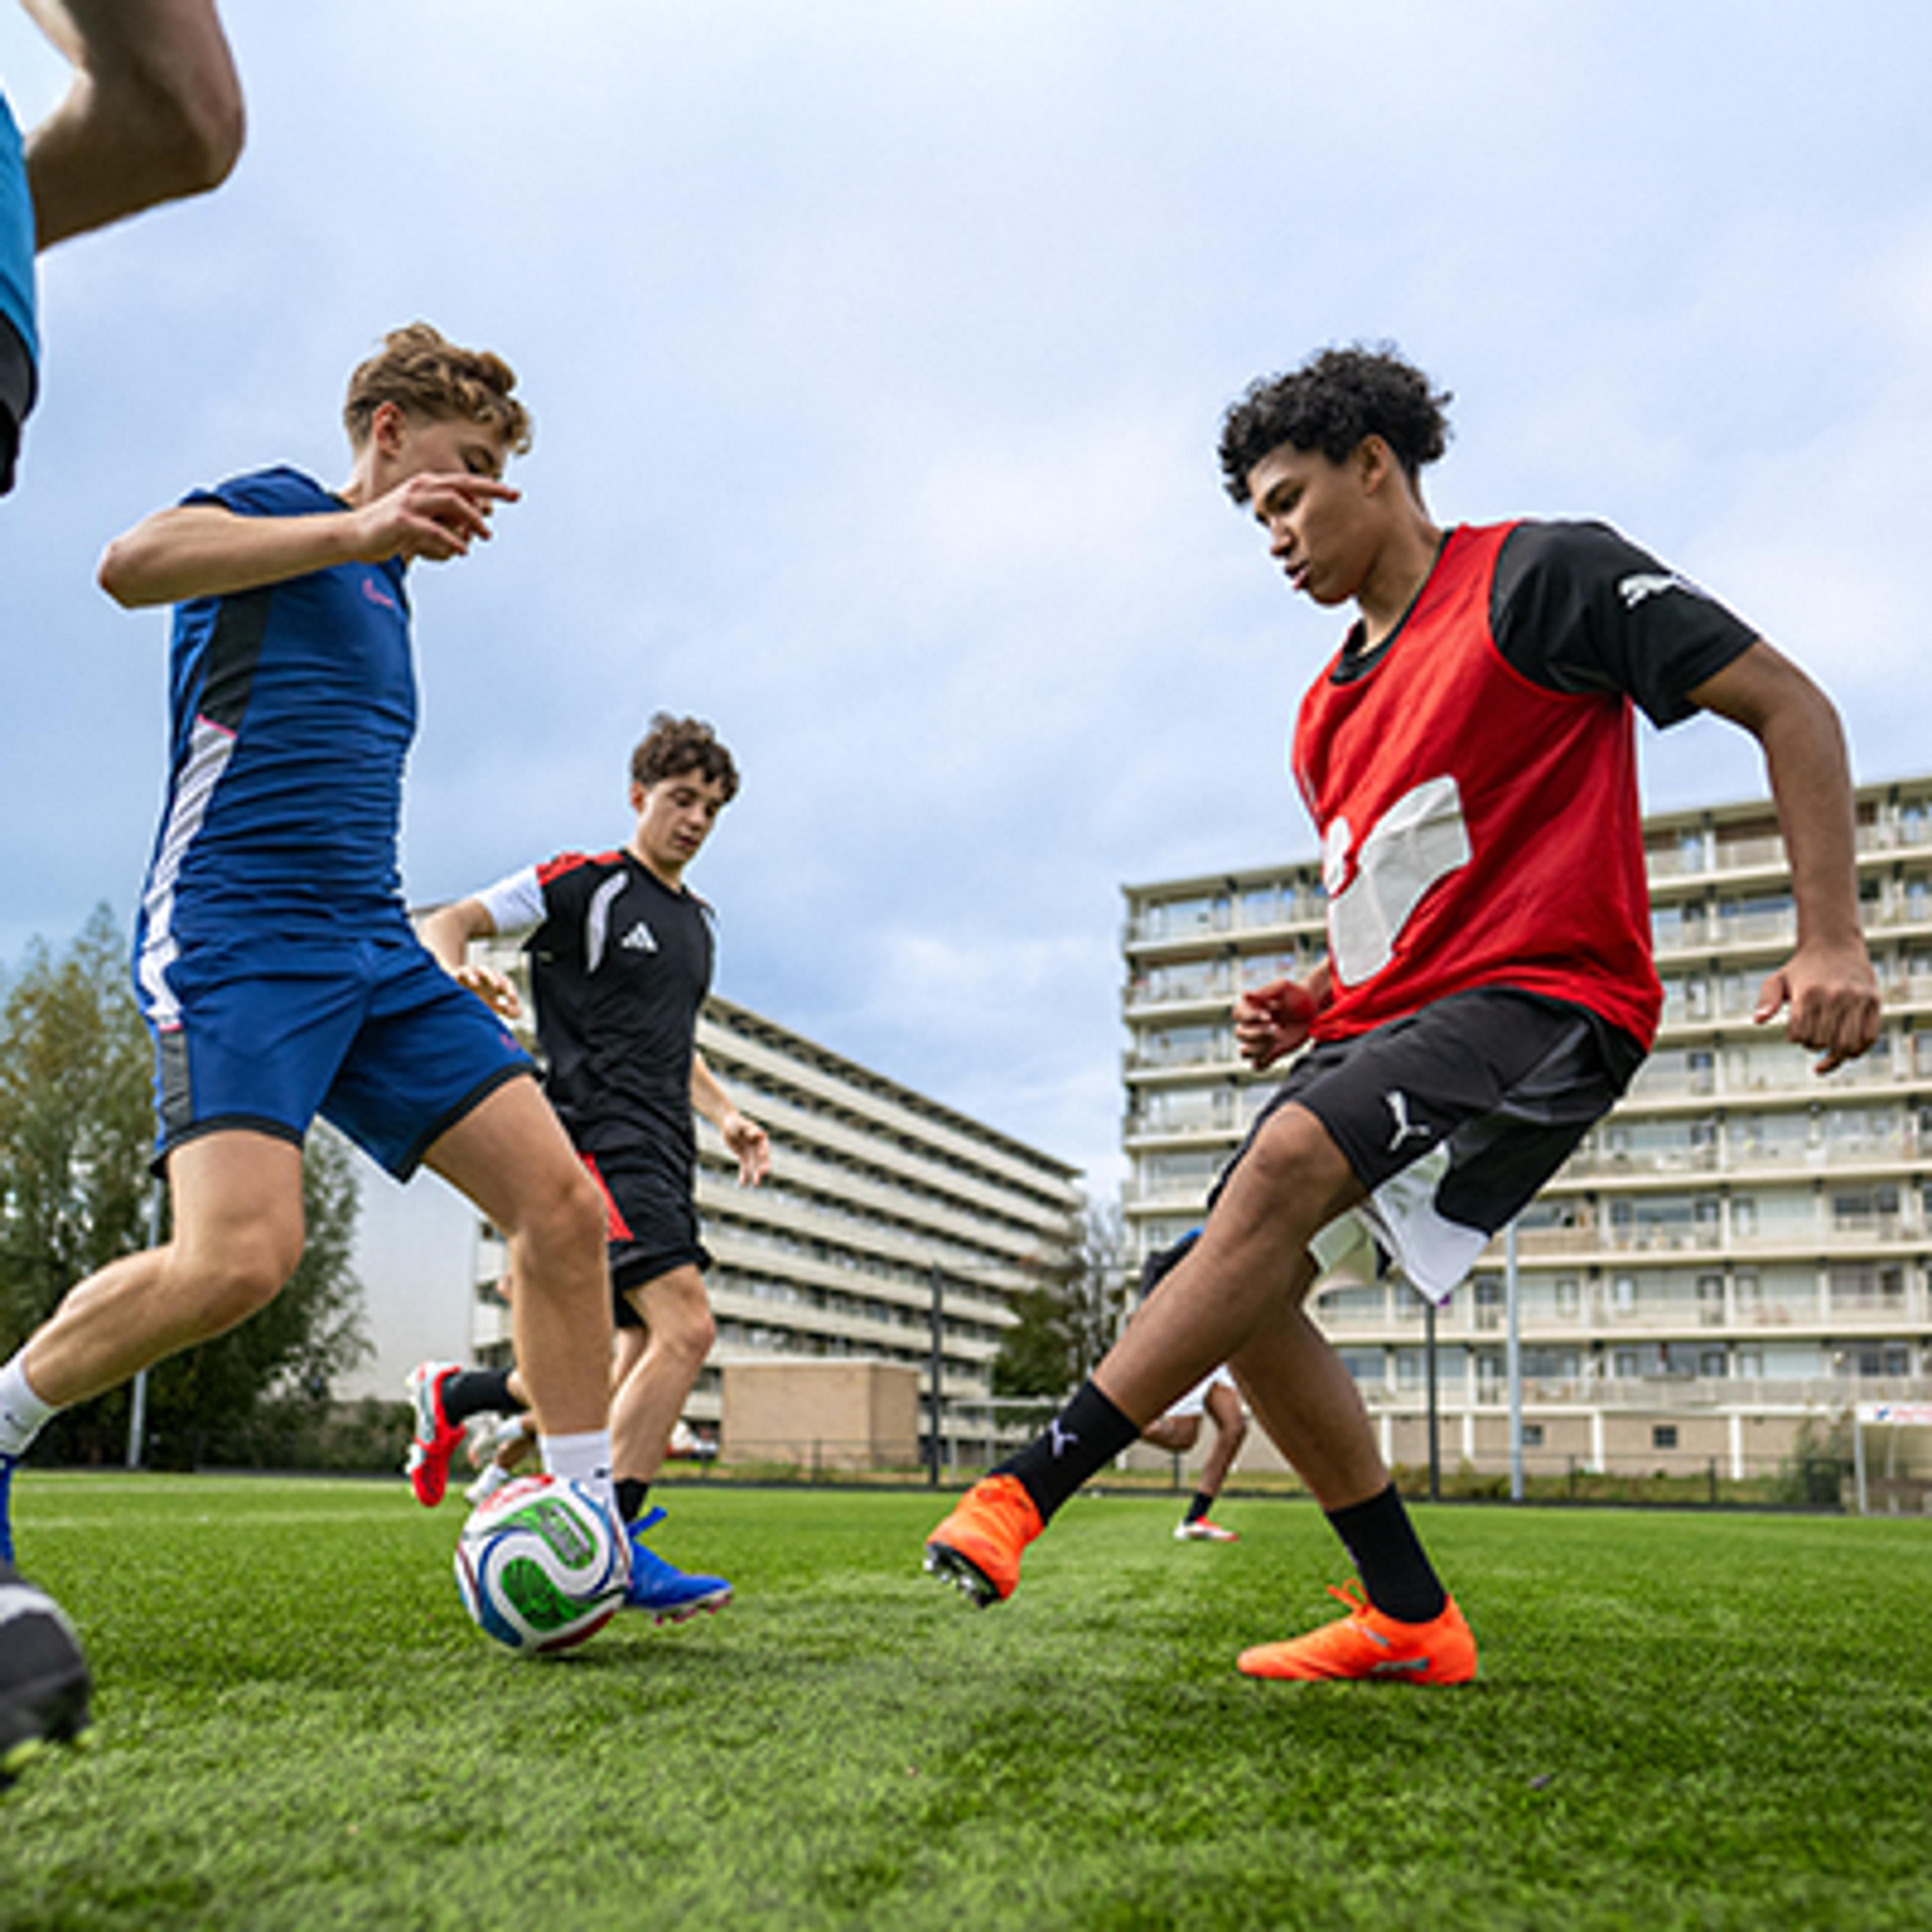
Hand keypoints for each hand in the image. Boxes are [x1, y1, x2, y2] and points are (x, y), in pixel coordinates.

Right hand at [348, 470, 518, 564]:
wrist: (354, 534)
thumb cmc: (392, 527)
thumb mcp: (423, 517)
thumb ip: (447, 515)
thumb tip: (474, 521)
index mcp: (427, 484)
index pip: (465, 482)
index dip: (491, 487)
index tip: (514, 493)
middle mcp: (420, 488)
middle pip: (463, 485)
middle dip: (491, 491)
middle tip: (515, 498)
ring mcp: (410, 503)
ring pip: (452, 503)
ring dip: (473, 519)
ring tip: (485, 536)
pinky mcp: (402, 522)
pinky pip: (434, 530)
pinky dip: (451, 540)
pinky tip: (462, 550)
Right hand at [453, 961, 521, 1019]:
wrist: (459, 986)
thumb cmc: (479, 996)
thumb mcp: (493, 1004)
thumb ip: (506, 1010)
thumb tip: (517, 1014)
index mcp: (496, 980)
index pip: (506, 982)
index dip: (511, 990)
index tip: (513, 1001)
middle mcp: (485, 974)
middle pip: (492, 973)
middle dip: (495, 979)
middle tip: (497, 988)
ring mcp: (472, 972)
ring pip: (475, 972)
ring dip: (475, 977)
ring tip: (475, 984)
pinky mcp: (458, 974)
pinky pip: (460, 974)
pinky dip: (462, 977)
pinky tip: (466, 984)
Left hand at [722, 1112, 769, 1185]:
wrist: (728, 1125)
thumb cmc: (735, 1122)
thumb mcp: (741, 1124)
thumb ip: (749, 1130)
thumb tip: (761, 1133)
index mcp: (760, 1137)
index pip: (764, 1146)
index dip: (764, 1152)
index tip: (763, 1157)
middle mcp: (757, 1146)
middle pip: (762, 1159)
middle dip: (762, 1167)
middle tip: (761, 1174)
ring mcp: (751, 1153)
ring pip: (754, 1166)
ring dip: (755, 1175)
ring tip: (756, 1185)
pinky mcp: (744, 1157)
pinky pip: (745, 1168)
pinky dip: (744, 1175)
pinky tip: (743, 1184)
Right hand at [1232, 974, 1322, 1069]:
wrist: (1312, 1008)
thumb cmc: (1295, 993)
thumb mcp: (1282, 987)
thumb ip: (1264, 992)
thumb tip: (1243, 994)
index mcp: (1250, 1009)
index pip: (1237, 1015)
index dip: (1250, 1017)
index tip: (1269, 1015)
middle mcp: (1251, 1026)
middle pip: (1240, 1034)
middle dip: (1259, 1033)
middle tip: (1279, 1027)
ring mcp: (1259, 1041)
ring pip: (1244, 1052)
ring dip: (1259, 1048)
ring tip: (1279, 1038)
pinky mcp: (1270, 1053)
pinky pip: (1257, 1065)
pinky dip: (1261, 1064)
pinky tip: (1274, 1053)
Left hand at [1753, 938, 1880, 1073]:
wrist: (1835, 943)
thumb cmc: (1802, 968)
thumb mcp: (1778, 979)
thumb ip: (1766, 1000)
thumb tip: (1758, 1021)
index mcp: (1808, 993)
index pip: (1800, 1034)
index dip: (1795, 1039)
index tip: (1795, 1032)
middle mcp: (1833, 997)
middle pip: (1822, 1041)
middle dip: (1813, 1046)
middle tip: (1810, 1039)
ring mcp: (1856, 1000)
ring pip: (1847, 1044)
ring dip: (1836, 1055)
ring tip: (1829, 1053)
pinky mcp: (1873, 1002)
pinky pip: (1869, 1037)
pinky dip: (1859, 1050)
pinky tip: (1848, 1051)